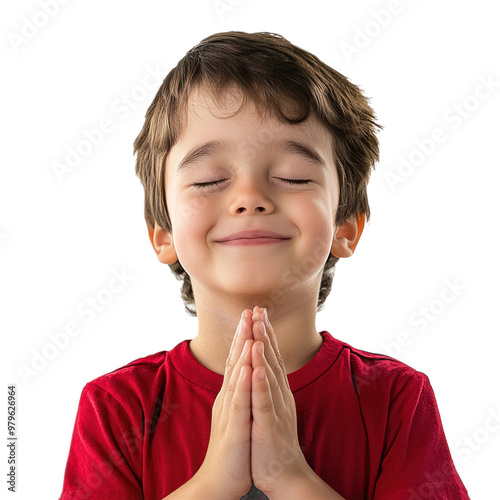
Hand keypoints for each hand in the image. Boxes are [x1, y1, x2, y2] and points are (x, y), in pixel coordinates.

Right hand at [196, 310, 254, 498]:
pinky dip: (243, 382)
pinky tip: (247, 366)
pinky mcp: (234, 428)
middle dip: (242, 334)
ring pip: (235, 376)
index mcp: (232, 394)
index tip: (251, 315)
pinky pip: (239, 402)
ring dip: (241, 350)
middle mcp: (228, 397)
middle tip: (248, 309)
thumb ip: (238, 392)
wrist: (218, 480)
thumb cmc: (232, 447)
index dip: (244, 337)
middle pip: (234, 360)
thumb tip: (243, 372)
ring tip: (247, 328)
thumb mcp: (237, 413)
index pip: (237, 359)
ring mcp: (229, 411)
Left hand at [249, 306, 309, 496]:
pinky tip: (256, 367)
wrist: (285, 474)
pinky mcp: (268, 424)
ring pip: (268, 374)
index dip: (264, 333)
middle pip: (270, 358)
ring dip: (263, 349)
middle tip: (258, 308)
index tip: (258, 311)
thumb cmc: (273, 439)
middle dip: (264, 332)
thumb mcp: (270, 406)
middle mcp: (279, 394)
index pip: (270, 356)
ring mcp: (274, 408)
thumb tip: (263, 365)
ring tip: (258, 328)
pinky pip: (263, 401)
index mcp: (276, 390)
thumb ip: (268, 385)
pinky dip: (260, 383)